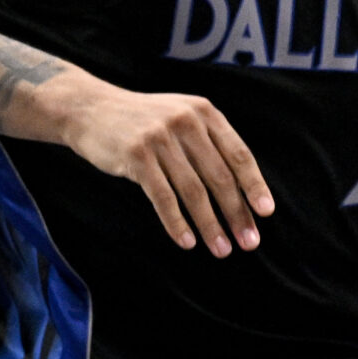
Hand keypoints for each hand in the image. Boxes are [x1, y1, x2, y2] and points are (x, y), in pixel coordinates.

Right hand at [58, 80, 274, 256]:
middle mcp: (187, 122)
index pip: (239, 154)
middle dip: (237, 213)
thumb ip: (209, 141)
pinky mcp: (135, 156)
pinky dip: (176, 222)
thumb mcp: (183, 117)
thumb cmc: (145, 121)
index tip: (266, 212)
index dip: (254, 185)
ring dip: (210, 225)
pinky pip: (162, 197)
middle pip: (219, 177)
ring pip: (193, 191)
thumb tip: (241, 186)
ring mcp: (160, 139)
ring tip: (222, 249)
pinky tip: (187, 242)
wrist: (91, 109)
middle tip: (249, 242)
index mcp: (205, 113)